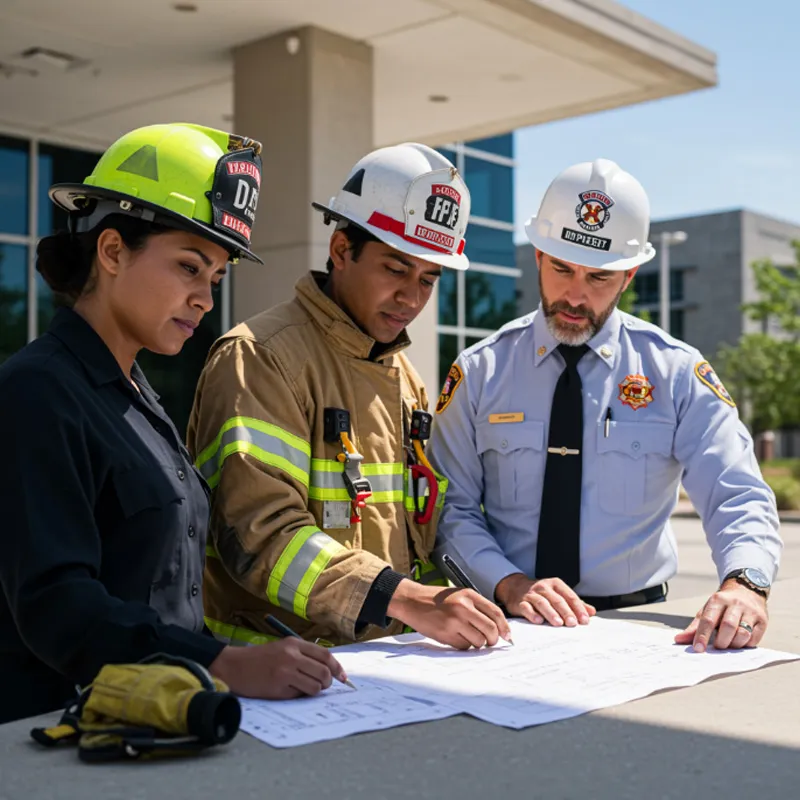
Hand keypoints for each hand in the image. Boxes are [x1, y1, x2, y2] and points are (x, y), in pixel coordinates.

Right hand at [209, 638, 347, 698]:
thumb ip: (303, 655)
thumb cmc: (260, 659)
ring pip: (315, 686)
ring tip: (305, 688)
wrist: (234, 666)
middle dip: (328, 682)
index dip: (337, 667)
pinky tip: (290, 691)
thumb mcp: (283, 648)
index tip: (343, 677)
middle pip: (324, 671)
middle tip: (322, 686)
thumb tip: (327, 670)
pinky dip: (300, 696)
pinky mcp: (279, 687)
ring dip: (315, 691)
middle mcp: (292, 655)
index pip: (325, 655)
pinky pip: (300, 695)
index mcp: (294, 643)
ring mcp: (286, 671)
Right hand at [388, 580, 511, 649]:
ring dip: (477, 643)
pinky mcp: (446, 633)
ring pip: (479, 641)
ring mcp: (454, 621)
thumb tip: (497, 627)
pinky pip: (464, 646)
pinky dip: (464, 645)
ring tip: (468, 637)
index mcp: (469, 595)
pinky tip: (455, 637)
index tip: (507, 636)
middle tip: (489, 641)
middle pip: (490, 629)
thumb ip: (477, 607)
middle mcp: (463, 607)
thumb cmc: (437, 599)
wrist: (412, 601)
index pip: (496, 613)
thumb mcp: (459, 595)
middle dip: (493, 639)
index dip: (504, 627)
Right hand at [495, 573, 595, 626]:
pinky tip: (538, 621)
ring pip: (542, 603)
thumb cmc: (541, 594)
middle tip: (573, 623)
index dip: (578, 608)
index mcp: (555, 584)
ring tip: (558, 623)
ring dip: (551, 613)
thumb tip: (591, 612)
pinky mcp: (521, 602)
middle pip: (557, 599)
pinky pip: (526, 608)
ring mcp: (531, 594)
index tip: (585, 620)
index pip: (569, 596)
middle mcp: (544, 587)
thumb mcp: (558, 594)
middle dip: (566, 612)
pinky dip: (532, 614)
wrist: (515, 588)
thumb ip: (574, 603)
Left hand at [674, 580, 767, 651]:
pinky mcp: (762, 620)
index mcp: (718, 600)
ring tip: (728, 645)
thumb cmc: (723, 606)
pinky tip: (740, 643)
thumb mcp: (707, 610)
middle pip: (728, 627)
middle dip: (721, 642)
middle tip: (717, 647)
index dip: (702, 635)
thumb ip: (694, 627)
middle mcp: (735, 604)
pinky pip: (754, 638)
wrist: (746, 591)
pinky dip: (745, 645)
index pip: (708, 619)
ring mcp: (750, 611)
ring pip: (743, 633)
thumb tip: (678, 640)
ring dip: (734, 644)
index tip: (698, 648)